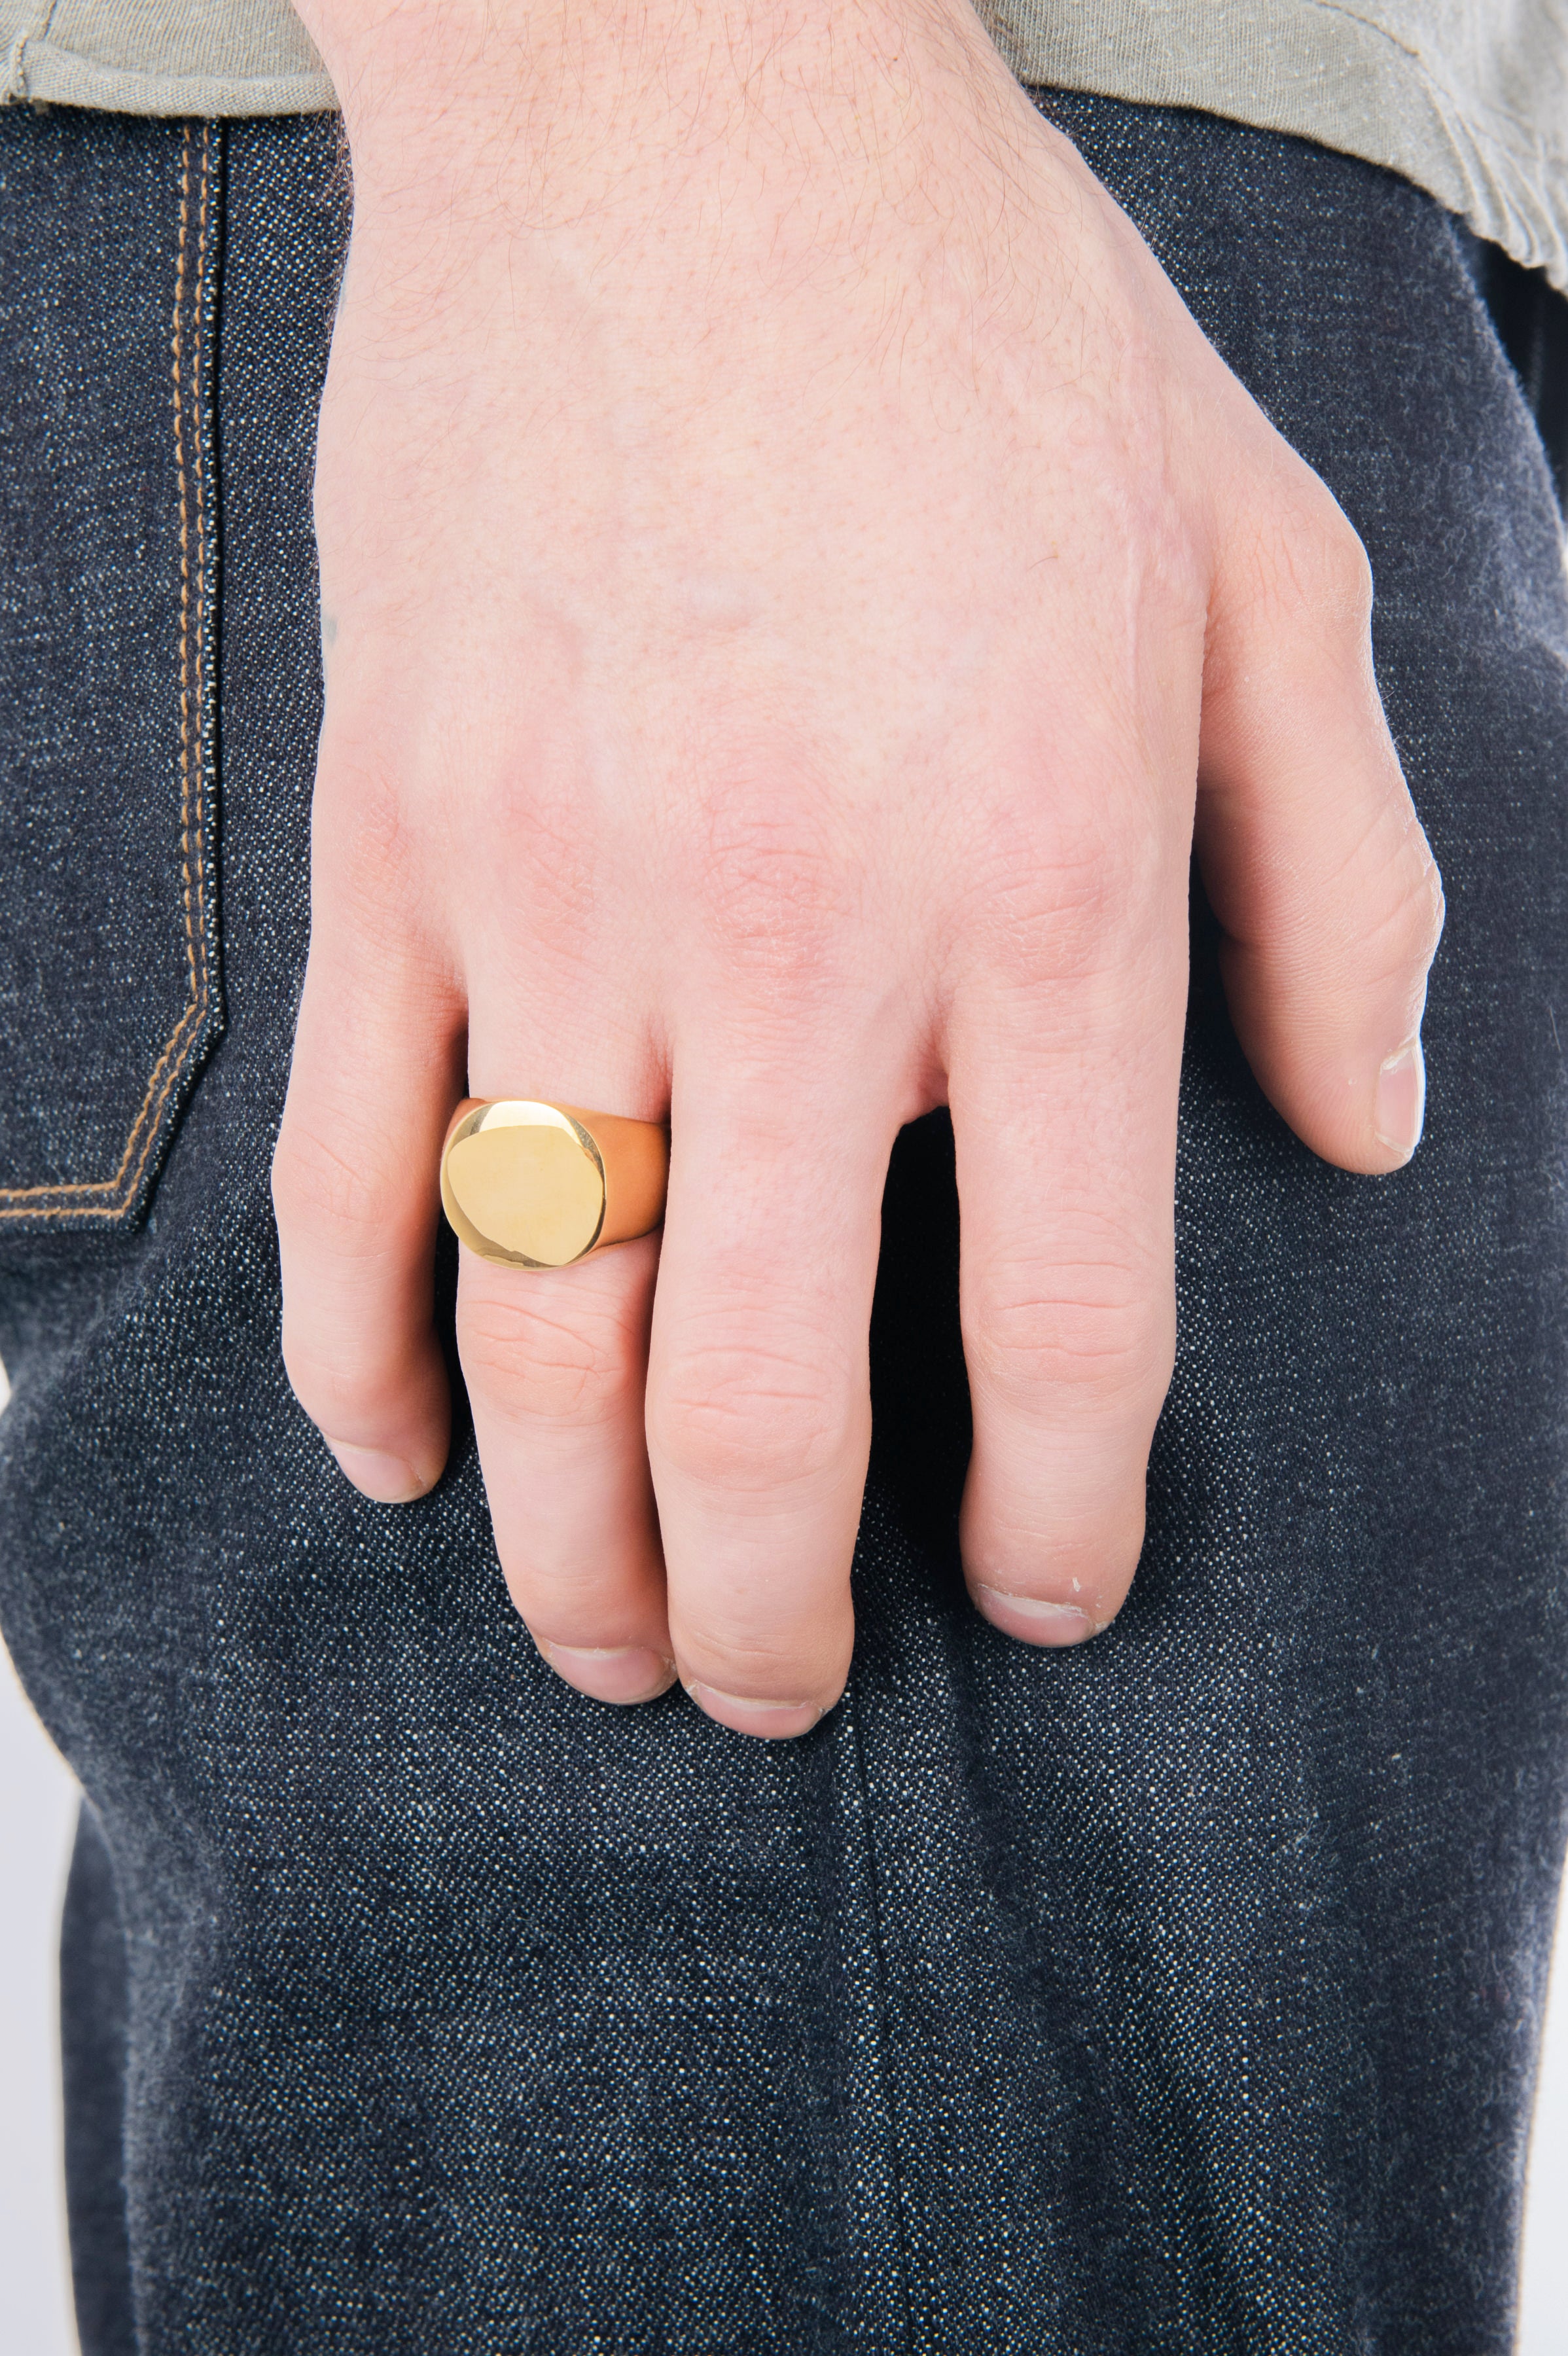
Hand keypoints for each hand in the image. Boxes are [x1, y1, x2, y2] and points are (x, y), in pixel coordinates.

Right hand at [273, 0, 1441, 1736]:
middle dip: (774, 1609)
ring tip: (613, 1646)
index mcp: (1042, 890)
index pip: (1068, 1326)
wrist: (682, 112)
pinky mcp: (395, 841)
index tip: (1041, 1594)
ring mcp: (560, 899)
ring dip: (571, 1545)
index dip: (1065, 1519)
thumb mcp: (1268, 569)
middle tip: (782, 1695)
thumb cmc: (995, 337)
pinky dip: (359, 1353)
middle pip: (769, 1399)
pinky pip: (354, 1165)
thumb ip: (1340, 880)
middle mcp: (796, 939)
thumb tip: (1362, 1135)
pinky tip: (404, 1459)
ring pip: (543, 1329)